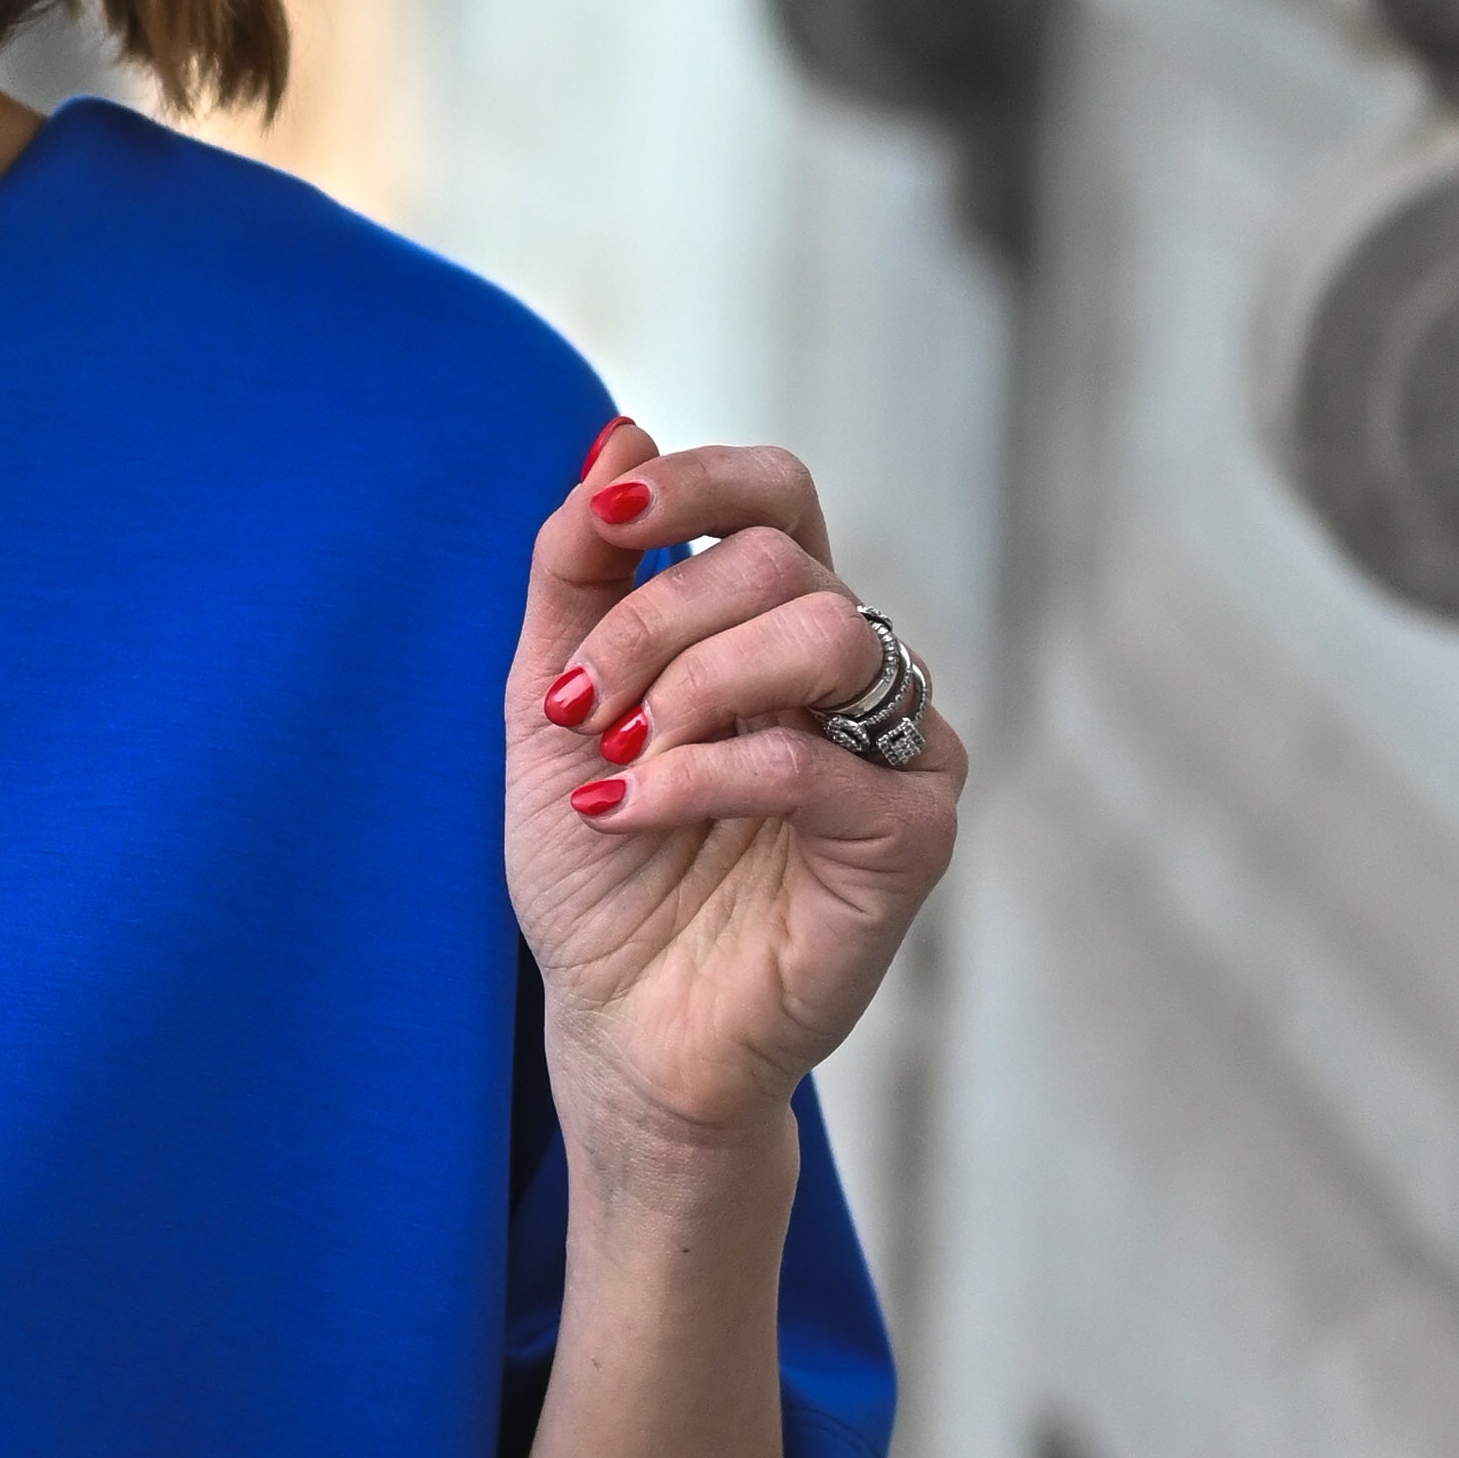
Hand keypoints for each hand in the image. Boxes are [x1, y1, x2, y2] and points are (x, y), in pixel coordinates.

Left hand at [505, 420, 962, 1171]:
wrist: (617, 1026)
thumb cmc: (597, 870)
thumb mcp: (548, 703)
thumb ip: (575, 572)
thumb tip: (616, 430)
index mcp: (774, 628)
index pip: (777, 493)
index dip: (696, 481)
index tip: (606, 518)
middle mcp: (853, 674)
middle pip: (780, 559)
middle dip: (650, 621)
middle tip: (577, 709)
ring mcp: (895, 751)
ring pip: (821, 632)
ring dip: (689, 685)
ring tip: (621, 759)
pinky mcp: (909, 838)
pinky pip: (817, 761)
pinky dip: (701, 775)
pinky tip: (630, 810)